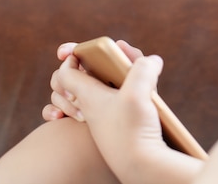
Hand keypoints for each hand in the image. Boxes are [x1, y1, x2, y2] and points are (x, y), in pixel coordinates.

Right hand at [42, 39, 143, 120]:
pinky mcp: (74, 121)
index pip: (82, 55)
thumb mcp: (142, 88)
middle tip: (75, 93)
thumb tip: (118, 43)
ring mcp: (81, 103)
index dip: (70, 51)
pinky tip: (58, 118)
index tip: (64, 54)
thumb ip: (135, 62)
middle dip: (62, 78)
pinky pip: (52, 111)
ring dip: (60, 98)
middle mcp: (93, 85)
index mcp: (106, 72)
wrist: (133, 155)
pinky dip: (50, 112)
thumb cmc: (140, 120)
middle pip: (65, 72)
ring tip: (79, 113)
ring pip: (58, 91)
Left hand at [53, 52, 171, 180]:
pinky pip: (110, 105)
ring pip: (94, 92)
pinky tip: (139, 94)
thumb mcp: (138, 92)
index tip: (85, 51)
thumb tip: (152, 60)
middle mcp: (92, 106)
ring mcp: (105, 117)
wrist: (141, 166)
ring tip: (125, 73)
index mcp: (88, 95)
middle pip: (75, 81)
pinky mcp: (119, 125)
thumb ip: (143, 68)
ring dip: (107, 78)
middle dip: (87, 66)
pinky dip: (119, 94)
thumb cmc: (133, 131)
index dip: (72, 56)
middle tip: (106, 57)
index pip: (64, 72)